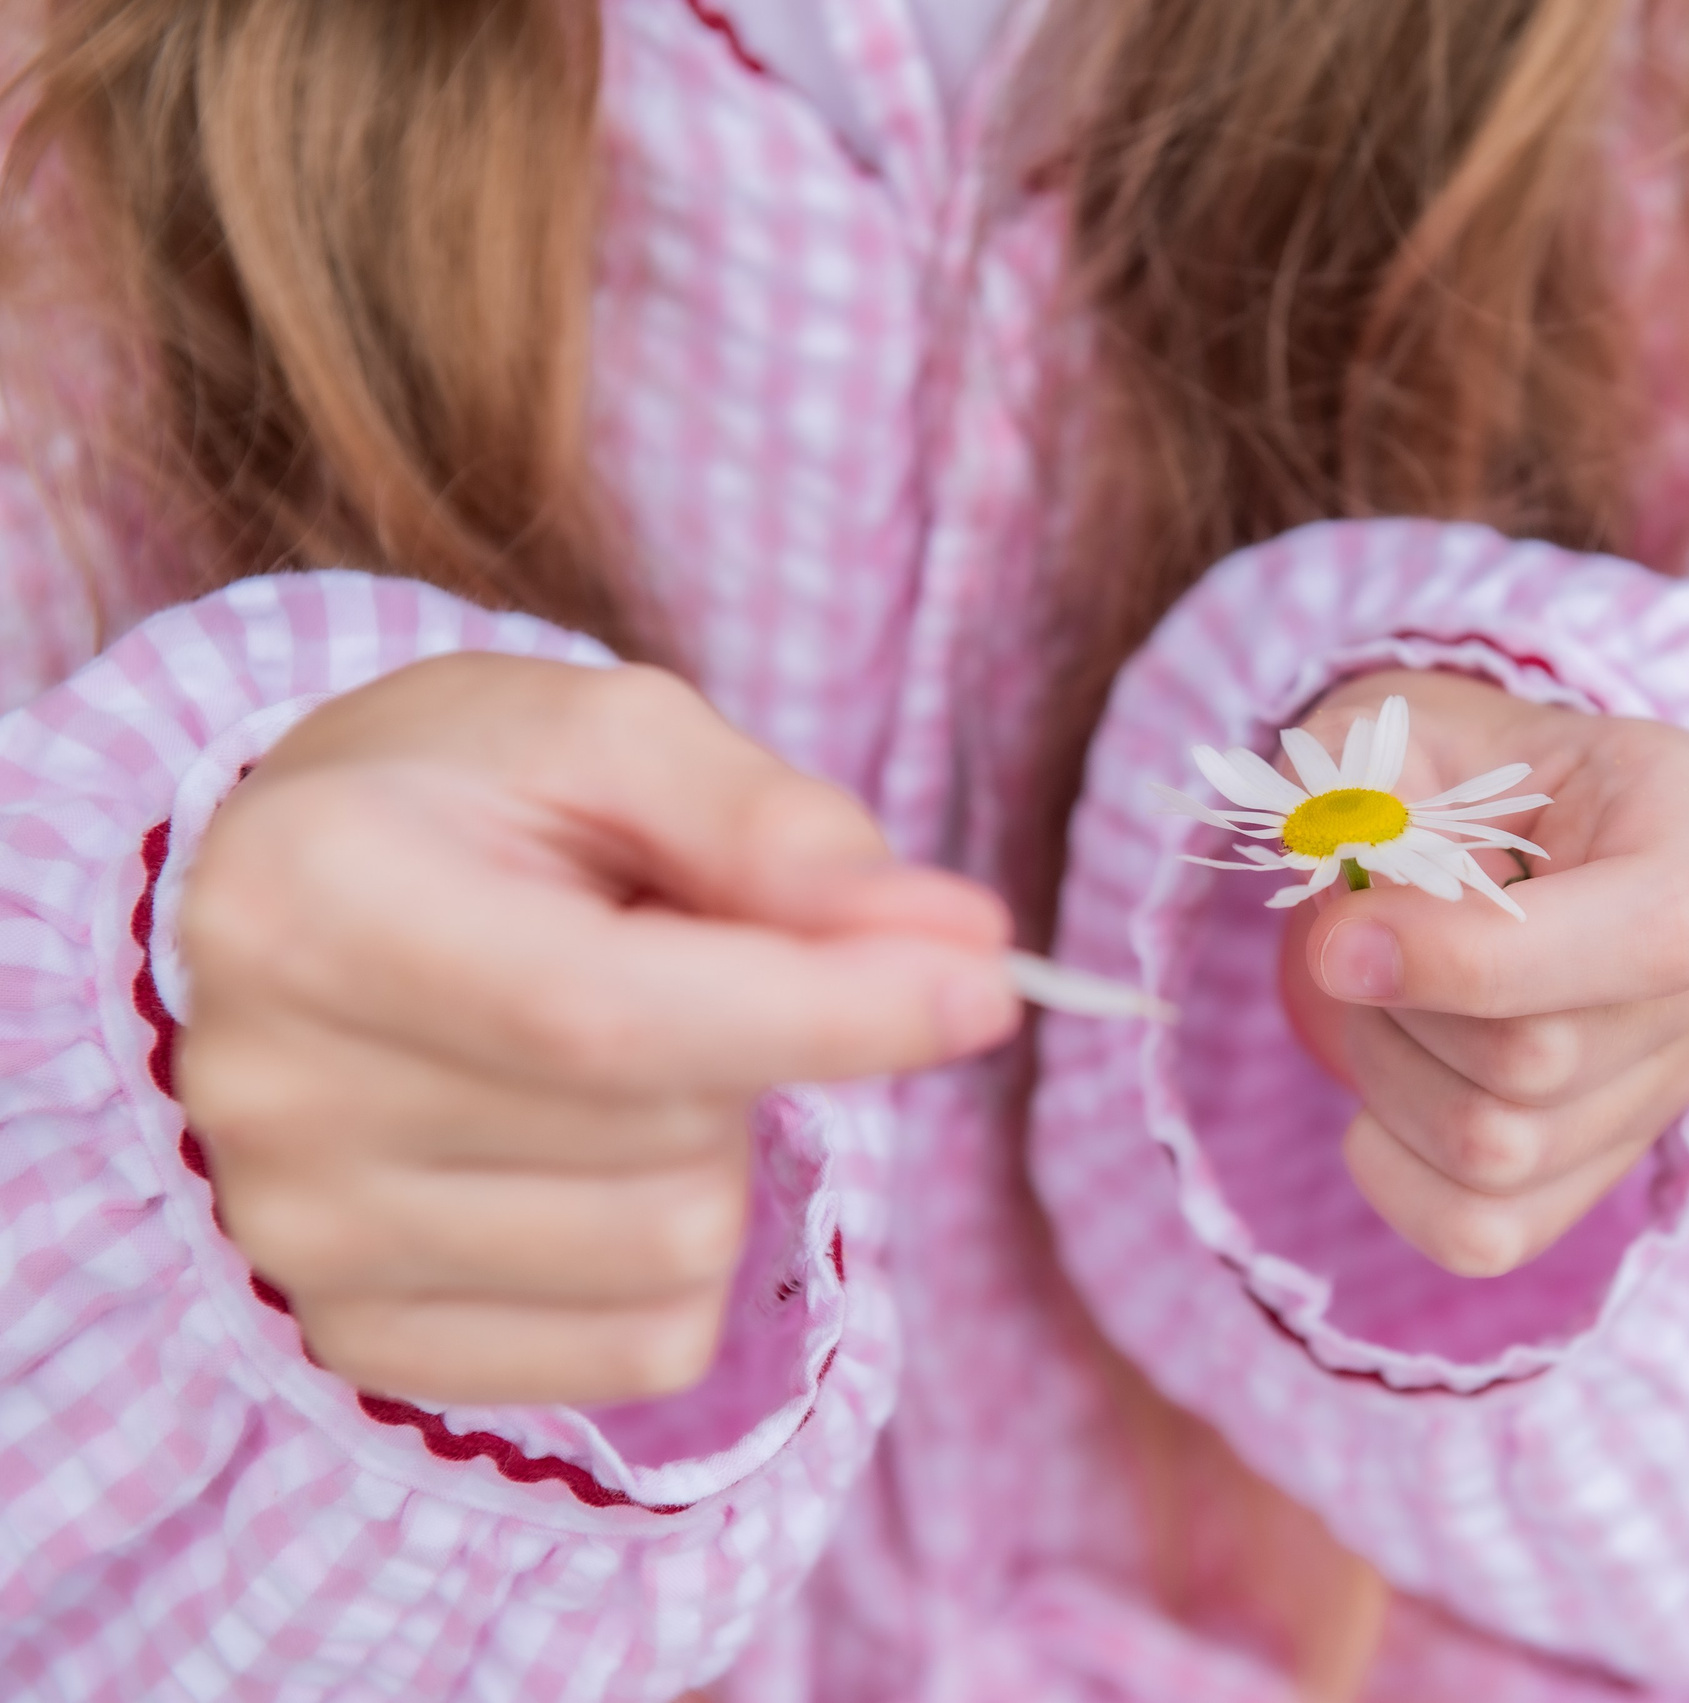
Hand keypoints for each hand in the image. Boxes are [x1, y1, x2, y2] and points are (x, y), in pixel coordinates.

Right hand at [179, 655, 1018, 1405]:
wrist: (314, 890)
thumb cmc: (482, 794)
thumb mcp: (620, 739)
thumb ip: (780, 829)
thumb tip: (956, 940)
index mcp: (313, 899)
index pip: (606, 1014)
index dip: (824, 1011)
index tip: (986, 985)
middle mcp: (271, 1091)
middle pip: (667, 1136)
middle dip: (754, 1040)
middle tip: (673, 954)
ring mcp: (300, 1239)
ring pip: (676, 1252)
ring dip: (718, 1146)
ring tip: (613, 1046)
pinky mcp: (359, 1342)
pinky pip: (647, 1348)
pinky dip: (683, 1257)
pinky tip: (590, 1151)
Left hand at [1276, 671, 1688, 1277]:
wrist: (1482, 827)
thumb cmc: (1447, 768)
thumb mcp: (1396, 726)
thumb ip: (1356, 775)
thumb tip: (1341, 862)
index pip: (1652, 933)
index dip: (1478, 956)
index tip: (1339, 939)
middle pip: (1542, 1060)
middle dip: (1400, 1007)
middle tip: (1353, 939)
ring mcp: (1677, 1078)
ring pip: (1501, 1152)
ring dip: (1388, 1076)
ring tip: (1382, 998)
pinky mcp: (1612, 1165)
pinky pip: (1487, 1233)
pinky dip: (1394, 1177)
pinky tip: (1380, 1099)